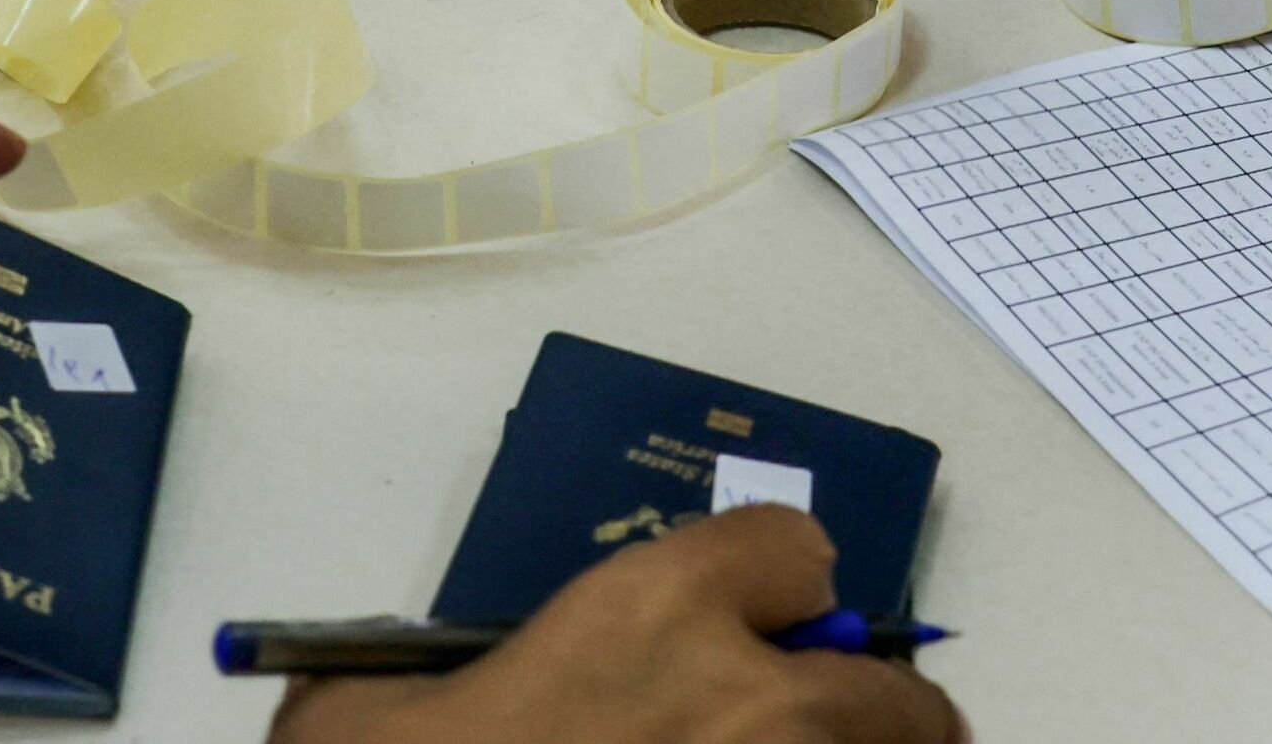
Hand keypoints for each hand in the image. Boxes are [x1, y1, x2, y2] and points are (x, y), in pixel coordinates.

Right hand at [271, 508, 960, 743]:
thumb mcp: (378, 698)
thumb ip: (441, 664)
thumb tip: (428, 679)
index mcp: (651, 612)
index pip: (795, 549)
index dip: (780, 581)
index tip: (763, 614)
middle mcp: (740, 700)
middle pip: (893, 694)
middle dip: (876, 706)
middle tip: (840, 723)